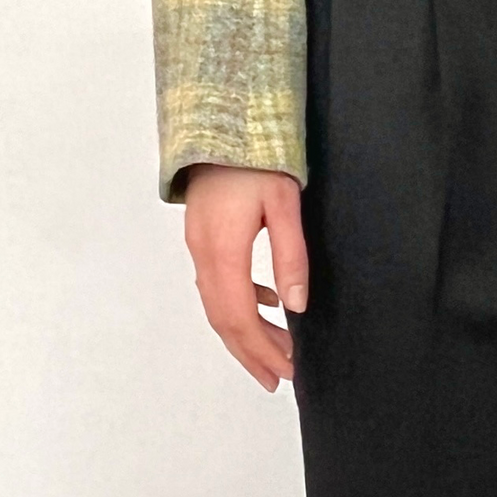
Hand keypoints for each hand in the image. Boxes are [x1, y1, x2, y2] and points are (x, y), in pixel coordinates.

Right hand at [182, 165, 307, 390]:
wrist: (222, 119)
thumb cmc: (257, 157)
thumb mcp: (284, 202)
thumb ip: (291, 253)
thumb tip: (297, 303)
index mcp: (223, 251)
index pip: (241, 317)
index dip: (262, 349)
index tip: (286, 371)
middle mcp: (204, 255)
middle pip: (224, 320)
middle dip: (252, 353)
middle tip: (279, 378)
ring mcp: (199, 246)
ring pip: (217, 305)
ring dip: (244, 333)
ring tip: (274, 353)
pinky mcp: (203, 236)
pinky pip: (217, 283)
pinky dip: (240, 302)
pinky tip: (266, 302)